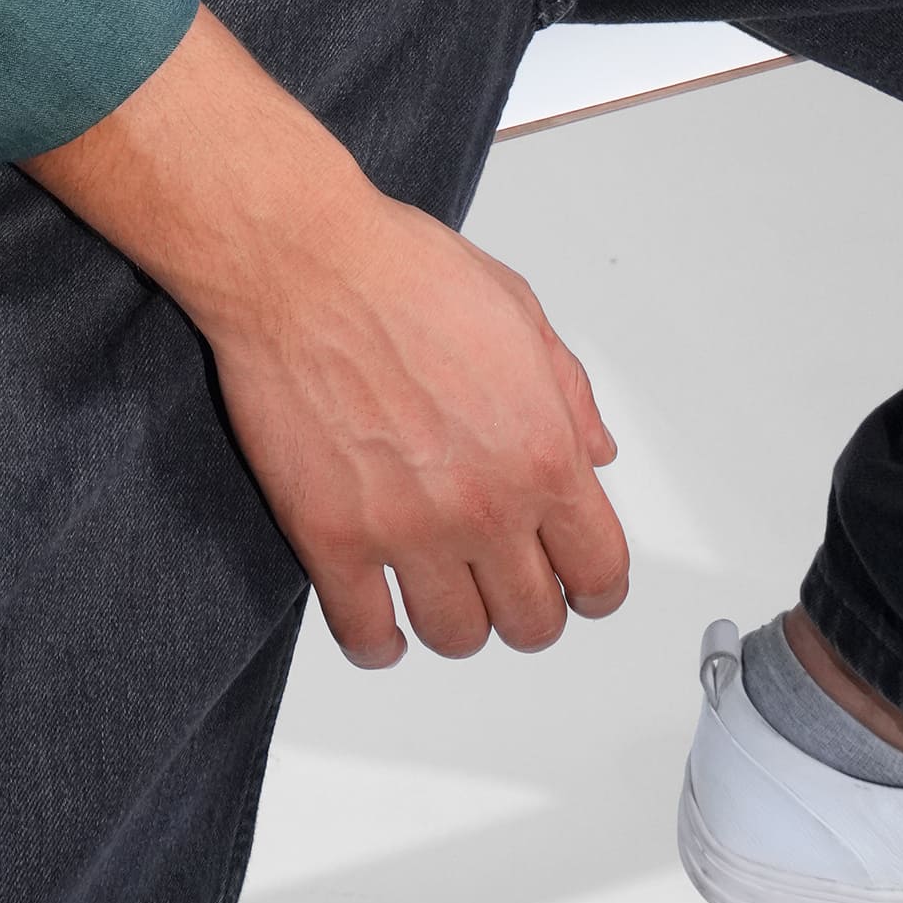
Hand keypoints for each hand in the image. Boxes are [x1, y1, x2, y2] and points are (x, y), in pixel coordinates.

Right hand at [206, 185, 630, 662]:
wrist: (303, 261)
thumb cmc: (401, 270)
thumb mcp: (518, 309)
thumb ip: (568, 392)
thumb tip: (594, 451)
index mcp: (542, 450)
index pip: (600, 574)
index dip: (593, 587)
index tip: (577, 584)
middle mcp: (485, 504)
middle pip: (532, 623)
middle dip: (525, 606)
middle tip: (504, 581)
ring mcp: (407, 530)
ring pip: (456, 638)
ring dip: (455, 620)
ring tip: (440, 591)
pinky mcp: (332, 538)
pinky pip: (365, 636)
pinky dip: (378, 641)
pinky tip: (379, 618)